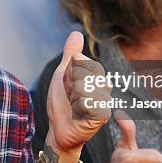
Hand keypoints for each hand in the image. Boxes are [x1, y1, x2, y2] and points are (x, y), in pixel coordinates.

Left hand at [44, 31, 111, 162]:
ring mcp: (104, 100)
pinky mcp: (102, 114)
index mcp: (95, 75)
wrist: (58, 130)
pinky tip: (77, 113)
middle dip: (69, 83)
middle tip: (69, 96)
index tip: (67, 85)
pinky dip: (76, 106)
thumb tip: (76, 32)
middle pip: (84, 71)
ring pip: (84, 85)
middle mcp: (103, 86)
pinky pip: (87, 101)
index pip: (82, 61)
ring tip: (73, 105)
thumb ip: (71, 55)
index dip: (69, 72)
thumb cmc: (61, 104)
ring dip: (72, 95)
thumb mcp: (62, 74)